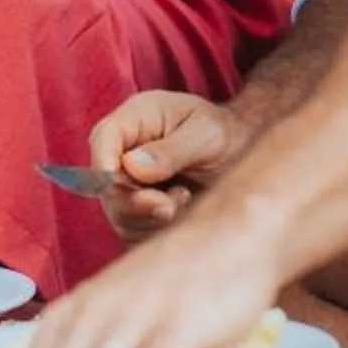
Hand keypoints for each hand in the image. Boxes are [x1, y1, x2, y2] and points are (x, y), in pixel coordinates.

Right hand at [87, 92, 252, 240]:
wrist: (244, 154)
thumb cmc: (228, 134)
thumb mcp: (207, 136)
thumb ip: (172, 151)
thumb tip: (132, 166)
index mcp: (137, 117)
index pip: (104, 138)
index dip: (103, 166)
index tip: (118, 189)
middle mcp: (126, 148)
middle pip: (105, 183)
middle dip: (135, 202)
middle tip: (170, 206)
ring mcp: (129, 180)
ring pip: (118, 212)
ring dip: (150, 217)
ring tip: (185, 199)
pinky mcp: (138, 207)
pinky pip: (133, 230)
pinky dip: (155, 230)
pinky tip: (182, 212)